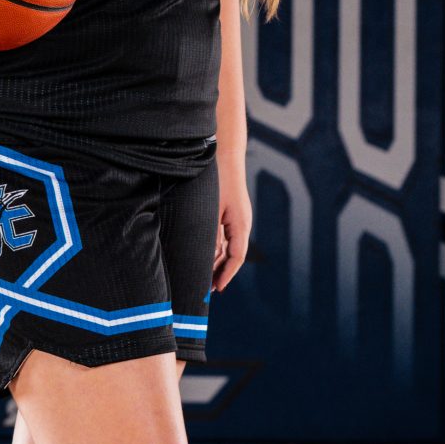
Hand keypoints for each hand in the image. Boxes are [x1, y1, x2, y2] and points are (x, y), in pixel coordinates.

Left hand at [210, 160, 251, 291]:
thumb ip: (210, 235)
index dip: (226, 275)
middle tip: (207, 289)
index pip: (237, 257)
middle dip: (220, 272)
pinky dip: (215, 247)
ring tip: (203, 276)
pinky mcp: (230, 212)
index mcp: (241, 225)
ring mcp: (237, 218)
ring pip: (228, 246)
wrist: (225, 154)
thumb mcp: (210, 211)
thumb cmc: (218, 180)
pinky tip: (203, 254)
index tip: (217, 289)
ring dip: (216, 261)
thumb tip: (207, 257)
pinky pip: (224, 235)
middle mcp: (242, 223)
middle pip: (232, 255)